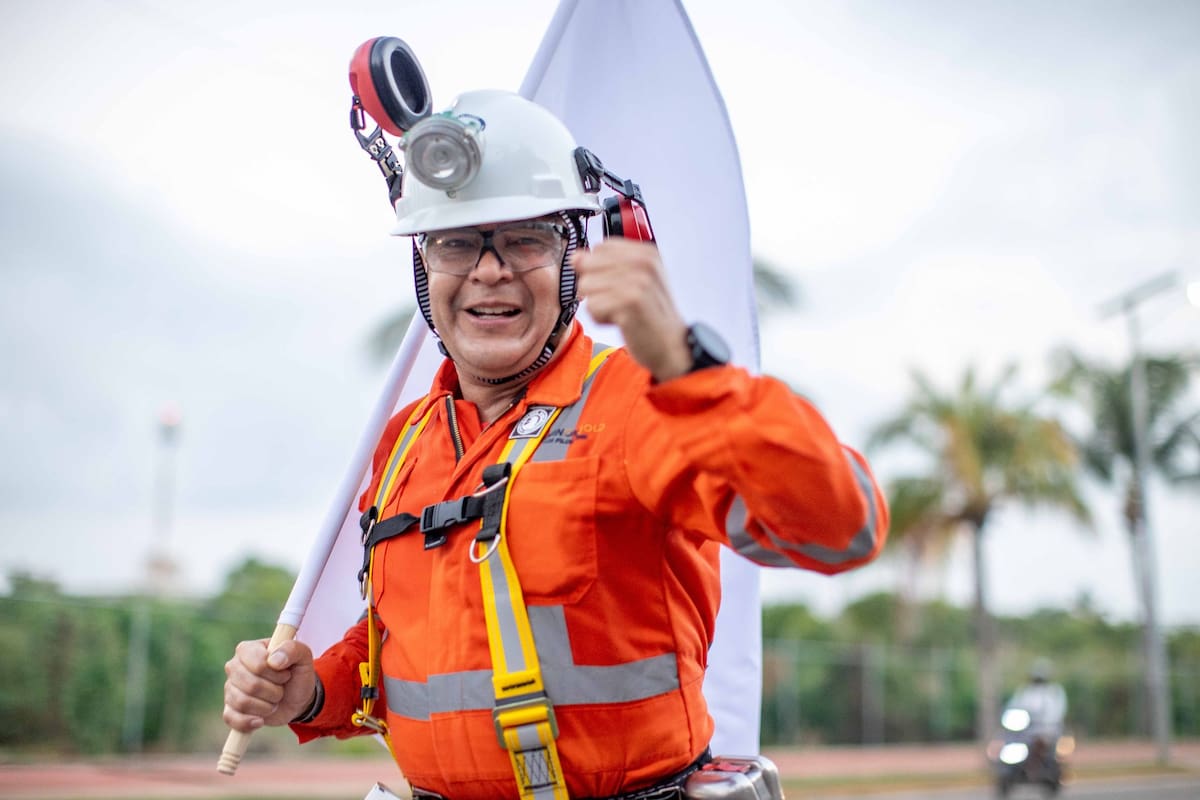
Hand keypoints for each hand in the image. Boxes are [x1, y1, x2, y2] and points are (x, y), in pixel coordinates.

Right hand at [222, 638, 315, 731]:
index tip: (285, 673)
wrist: (296, 697)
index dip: (276, 673)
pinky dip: (250, 722)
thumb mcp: (303, 656)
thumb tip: (274, 661)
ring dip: (267, 706)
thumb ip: (292, 649)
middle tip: (281, 688)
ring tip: (274, 700)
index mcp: (248, 649)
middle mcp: (234, 667)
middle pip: (251, 685)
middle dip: (274, 691)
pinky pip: (232, 719)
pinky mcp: (230, 709)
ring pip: (242, 703)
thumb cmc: (297, 672)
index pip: (258, 664)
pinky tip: (261, 719)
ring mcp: (230, 688)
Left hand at [571, 238, 690, 380]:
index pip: (600, 247)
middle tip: (619, 302)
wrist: (671, 346)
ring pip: (586, 286)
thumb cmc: (650, 315)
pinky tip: (622, 322)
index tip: (618, 285)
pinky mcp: (630, 302)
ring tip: (621, 312)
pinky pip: (592, 306)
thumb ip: (604, 265)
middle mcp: (644, 262)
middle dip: (595, 288)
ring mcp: (638, 281)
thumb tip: (575, 257)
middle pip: (588, 265)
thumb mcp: (633, 282)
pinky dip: (602, 319)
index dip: (598, 268)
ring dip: (598, 305)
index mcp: (646, 253)